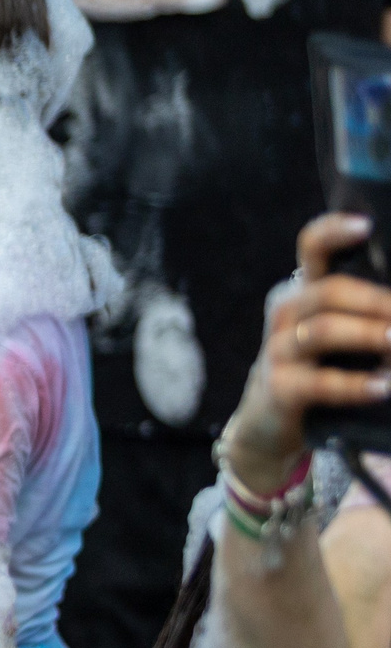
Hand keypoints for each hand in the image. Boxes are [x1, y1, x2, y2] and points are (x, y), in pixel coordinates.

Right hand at [226, 213, 390, 491]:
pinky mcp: (280, 388)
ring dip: (370, 336)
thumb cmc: (320, 368)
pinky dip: (356, 385)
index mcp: (304, 291)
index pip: (312, 248)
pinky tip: (383, 387)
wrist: (269, 422)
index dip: (334, 231)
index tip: (366, 224)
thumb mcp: (336, 333)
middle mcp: (287, 313)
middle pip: (329, 291)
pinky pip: (320, 382)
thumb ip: (364, 312)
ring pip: (324, 331)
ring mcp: (279, 350)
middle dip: (377, 300)